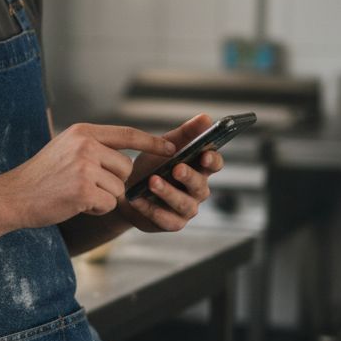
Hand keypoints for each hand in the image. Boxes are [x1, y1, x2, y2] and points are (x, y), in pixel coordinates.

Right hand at [3, 123, 173, 228]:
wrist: (14, 196)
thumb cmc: (41, 177)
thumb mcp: (65, 149)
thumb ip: (93, 147)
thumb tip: (125, 156)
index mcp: (83, 132)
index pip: (127, 134)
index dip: (151, 142)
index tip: (171, 149)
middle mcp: (85, 145)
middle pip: (125, 167)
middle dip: (114, 182)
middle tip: (86, 186)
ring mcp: (84, 167)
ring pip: (118, 188)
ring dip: (103, 197)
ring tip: (76, 195)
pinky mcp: (84, 190)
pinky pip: (109, 203)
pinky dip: (96, 209)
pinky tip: (75, 204)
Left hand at [119, 113, 222, 232]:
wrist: (126, 190)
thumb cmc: (150, 166)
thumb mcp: (164, 146)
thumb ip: (185, 133)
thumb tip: (206, 117)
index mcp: (198, 168)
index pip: (214, 164)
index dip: (212, 160)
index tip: (205, 154)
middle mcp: (196, 190)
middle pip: (200, 185)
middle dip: (189, 176)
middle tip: (176, 168)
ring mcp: (186, 208)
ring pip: (184, 203)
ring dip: (168, 193)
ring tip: (152, 182)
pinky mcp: (172, 223)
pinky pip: (166, 219)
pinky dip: (152, 210)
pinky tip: (138, 200)